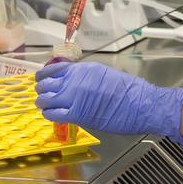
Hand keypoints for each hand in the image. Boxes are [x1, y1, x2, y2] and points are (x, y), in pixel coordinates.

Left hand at [35, 61, 182, 141]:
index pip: (55, 69)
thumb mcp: (106, 74)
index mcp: (84, 69)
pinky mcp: (77, 114)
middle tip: (42, 93)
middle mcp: (76, 80)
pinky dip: (49, 114)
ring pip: (46, 99)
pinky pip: (53, 114)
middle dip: (42, 89)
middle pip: (47, 84)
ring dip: (43, 102)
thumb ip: (88, 77)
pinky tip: (51, 114)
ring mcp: (75, 97)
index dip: (45, 75)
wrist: (140, 103)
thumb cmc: (130, 90)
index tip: (43, 79)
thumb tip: (76, 81)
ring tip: (44, 104)